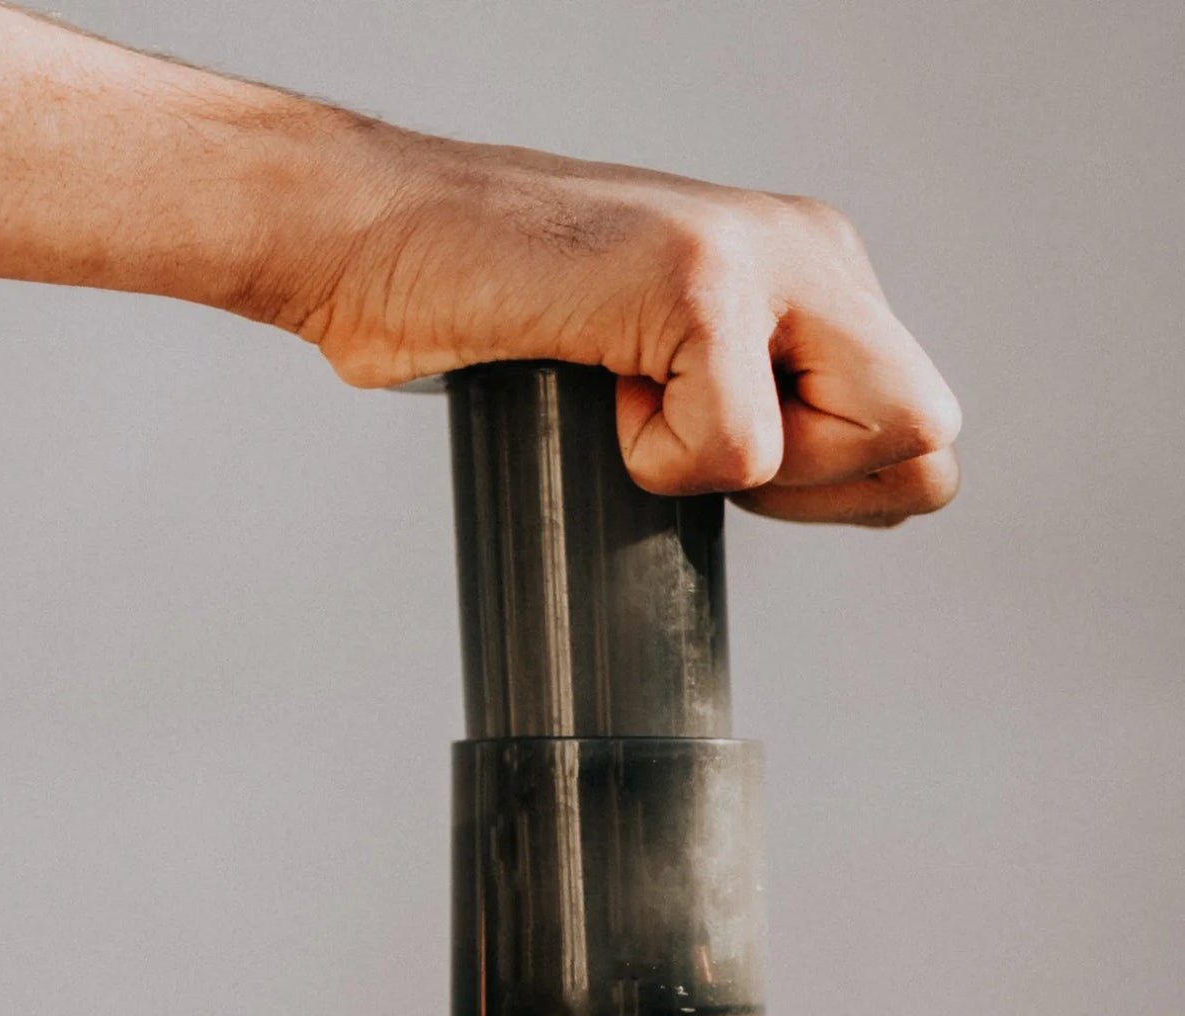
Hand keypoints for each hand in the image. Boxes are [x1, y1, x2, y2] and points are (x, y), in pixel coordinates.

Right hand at [292, 135, 960, 524]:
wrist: (370, 245)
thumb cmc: (481, 319)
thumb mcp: (651, 373)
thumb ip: (761, 409)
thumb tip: (885, 495)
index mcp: (810, 272)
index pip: (918, 428)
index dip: (834, 492)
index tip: (722, 466)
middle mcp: (809, 250)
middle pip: (922, 436)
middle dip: (809, 489)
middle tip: (686, 438)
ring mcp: (764, 255)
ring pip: (851, 442)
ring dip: (725, 468)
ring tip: (627, 390)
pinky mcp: (699, 279)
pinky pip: (735, 448)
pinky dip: (651, 457)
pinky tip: (594, 377)